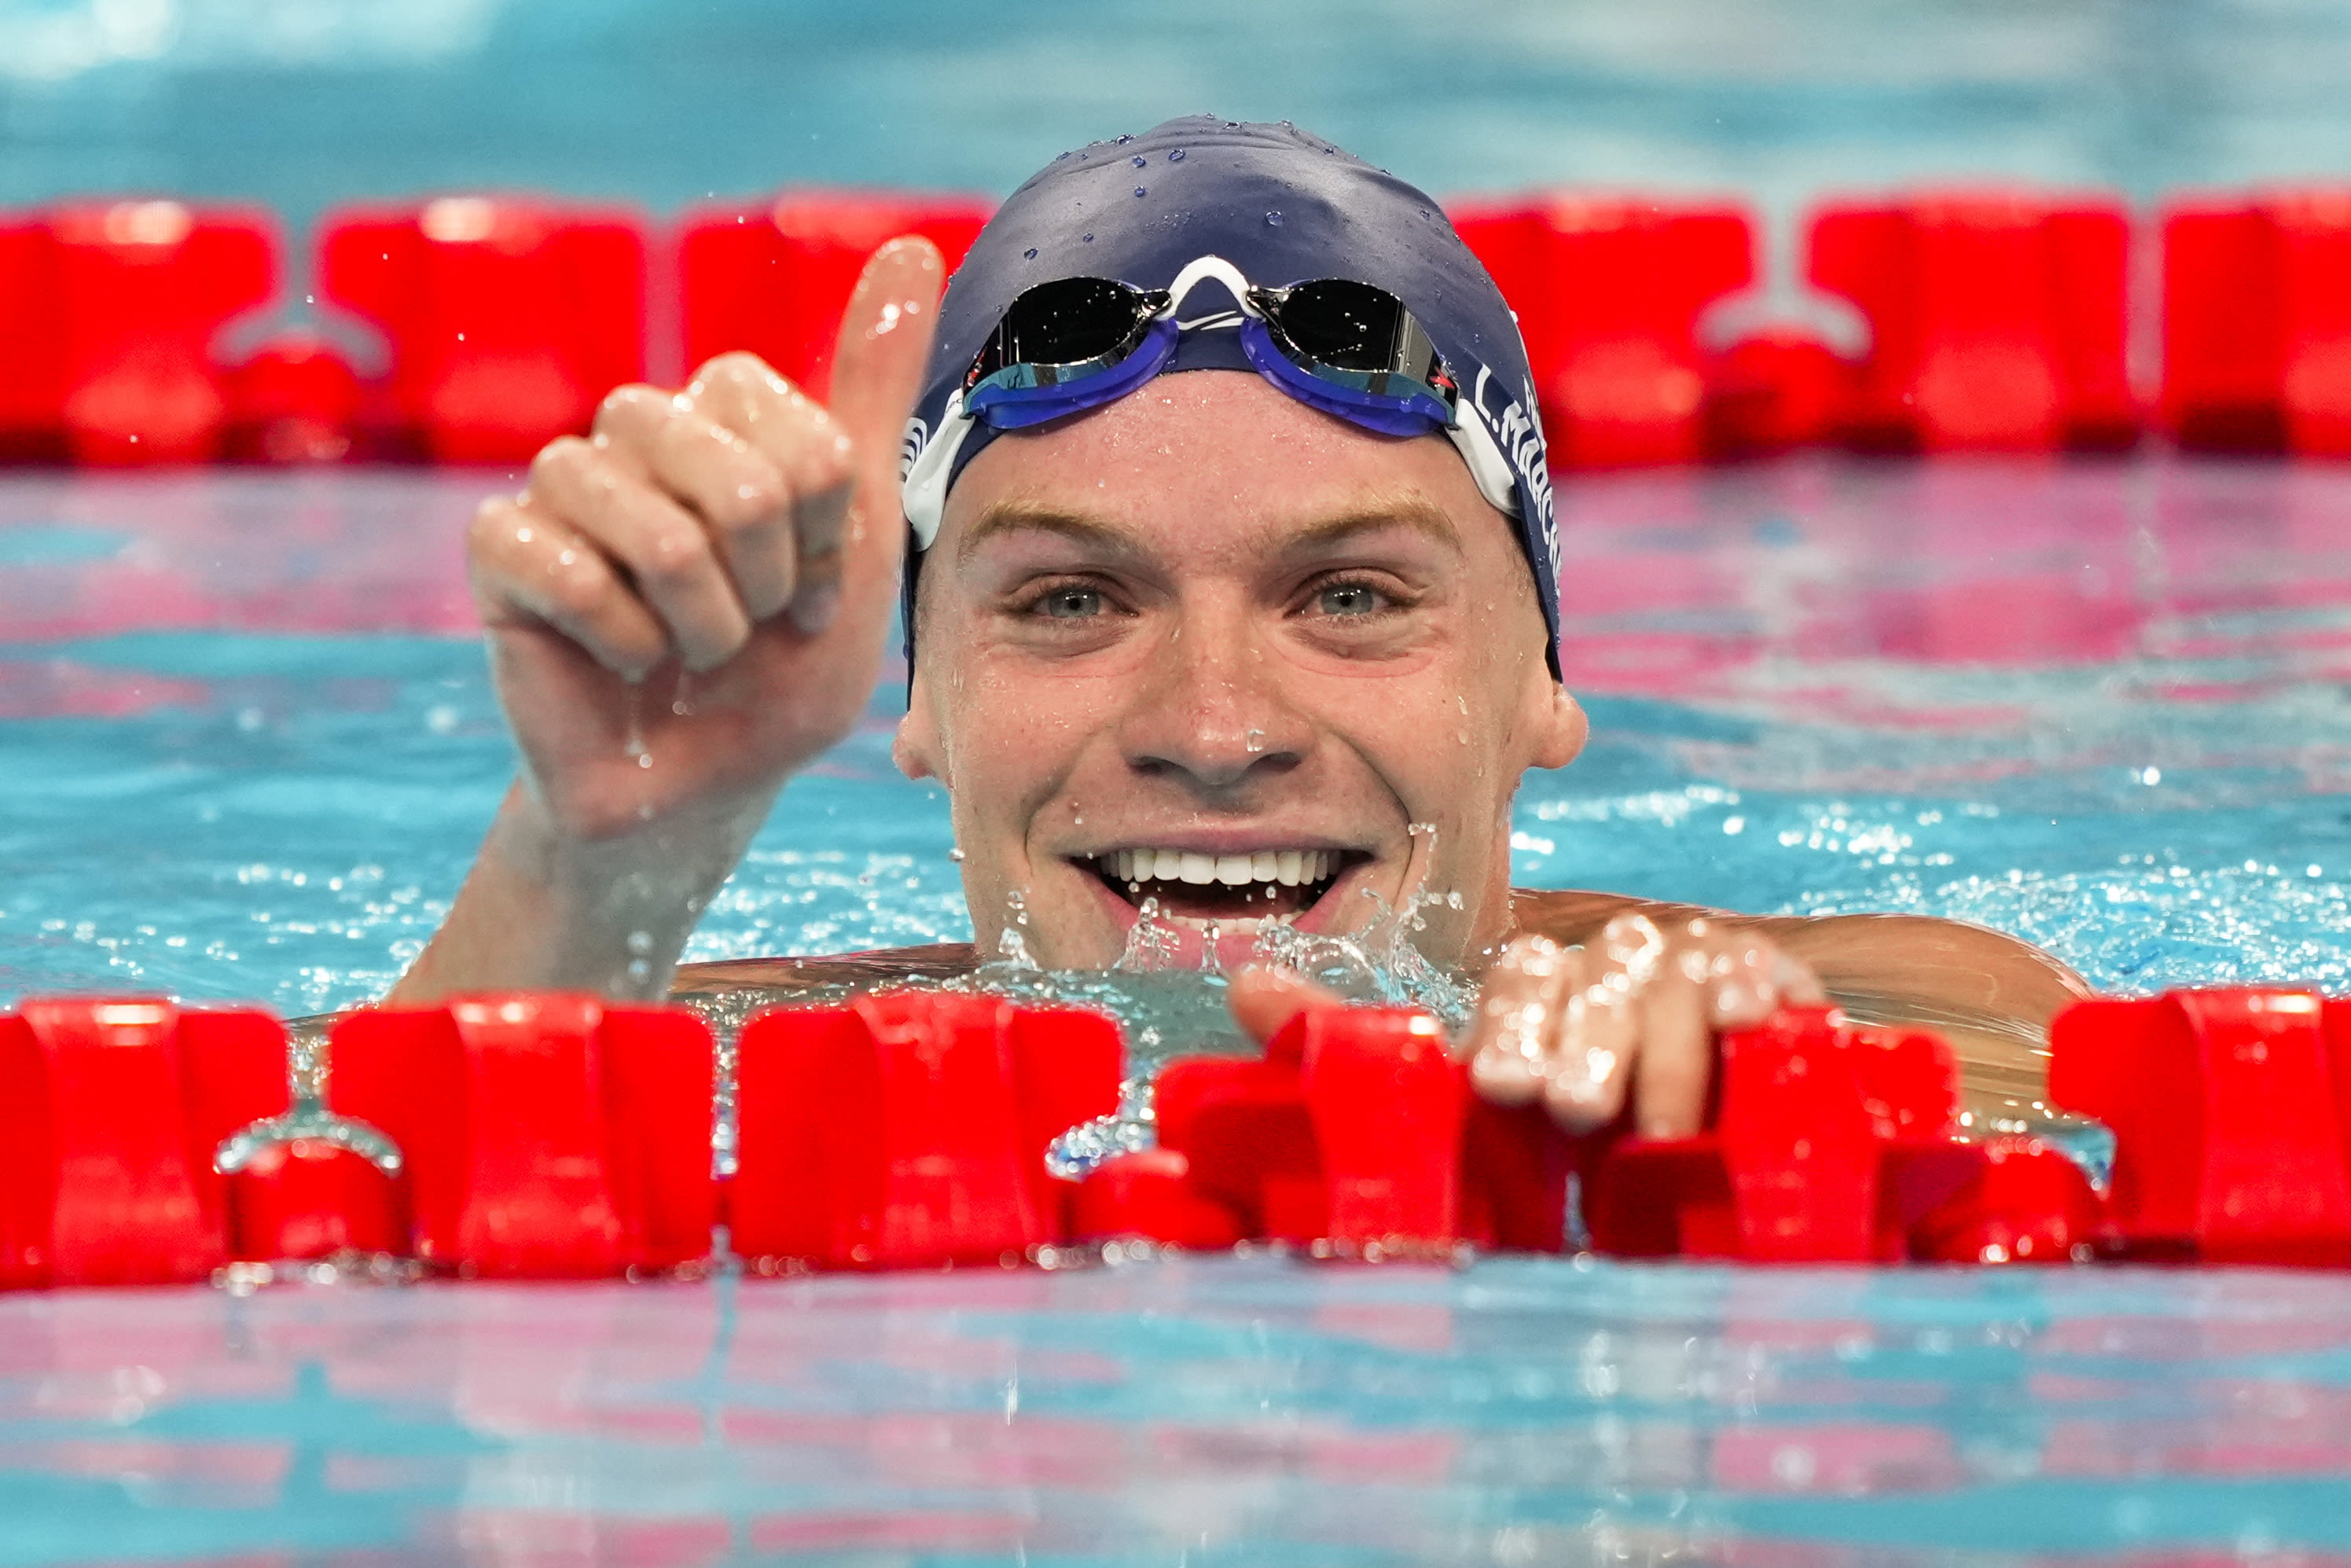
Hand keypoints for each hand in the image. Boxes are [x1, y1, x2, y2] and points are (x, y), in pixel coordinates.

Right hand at [464, 238, 944, 839]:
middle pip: (732, 471)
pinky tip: (622, 666)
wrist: (702, 788)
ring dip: (701, 621)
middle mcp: (638, 428)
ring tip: (692, 651)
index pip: (801, 437)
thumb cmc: (781, 666)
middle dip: (768, 579)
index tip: (817, 591)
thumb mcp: (858, 533)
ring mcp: (561, 482)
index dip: (825, 536)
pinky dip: (625, 645)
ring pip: (653, 526)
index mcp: (724, 413)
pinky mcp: (499, 549)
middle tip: (754, 626)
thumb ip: (872, 390)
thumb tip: (912, 243)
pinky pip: (574, 573)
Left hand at [1226, 913, 1823, 1138]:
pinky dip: (1760, 994)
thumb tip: (1239, 984)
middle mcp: (1612, 966)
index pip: (1522, 976)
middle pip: (1597, 976)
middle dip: (1582, 1042)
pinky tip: (1754, 1024)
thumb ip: (1351, 1038)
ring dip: (1663, 1050)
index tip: (1501, 1087)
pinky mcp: (1774, 993)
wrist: (1721, 1122)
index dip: (1512, 1024)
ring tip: (1654, 1122)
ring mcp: (1695, 972)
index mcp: (1539, 985)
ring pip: (1674, 981)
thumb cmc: (1572, 1115)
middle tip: (1571, 1107)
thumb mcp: (1463, 1095)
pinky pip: (1765, 978)